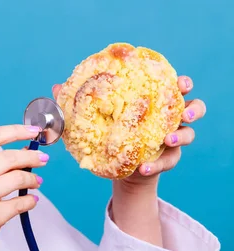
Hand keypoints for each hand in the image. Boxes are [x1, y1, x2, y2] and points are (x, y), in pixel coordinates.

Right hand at [0, 124, 47, 250]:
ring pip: (18, 178)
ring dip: (32, 179)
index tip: (33, 131)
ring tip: (36, 182)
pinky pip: (20, 203)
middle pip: (9, 157)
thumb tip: (23, 151)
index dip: (16, 131)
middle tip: (42, 160)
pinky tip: (30, 200)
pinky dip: (30, 201)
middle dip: (31, 157)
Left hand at [51, 75, 205, 186]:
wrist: (118, 168)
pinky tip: (143, 167)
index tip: (178, 81)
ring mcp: (172, 138)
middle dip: (193, 106)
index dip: (181, 82)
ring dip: (181, 135)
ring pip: (190, 133)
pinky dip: (156, 164)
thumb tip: (57, 86)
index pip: (174, 86)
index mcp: (154, 100)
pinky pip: (169, 161)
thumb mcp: (93, 117)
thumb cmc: (108, 133)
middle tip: (184, 111)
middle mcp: (168, 117)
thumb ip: (78, 102)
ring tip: (166, 139)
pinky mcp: (168, 159)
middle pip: (194, 106)